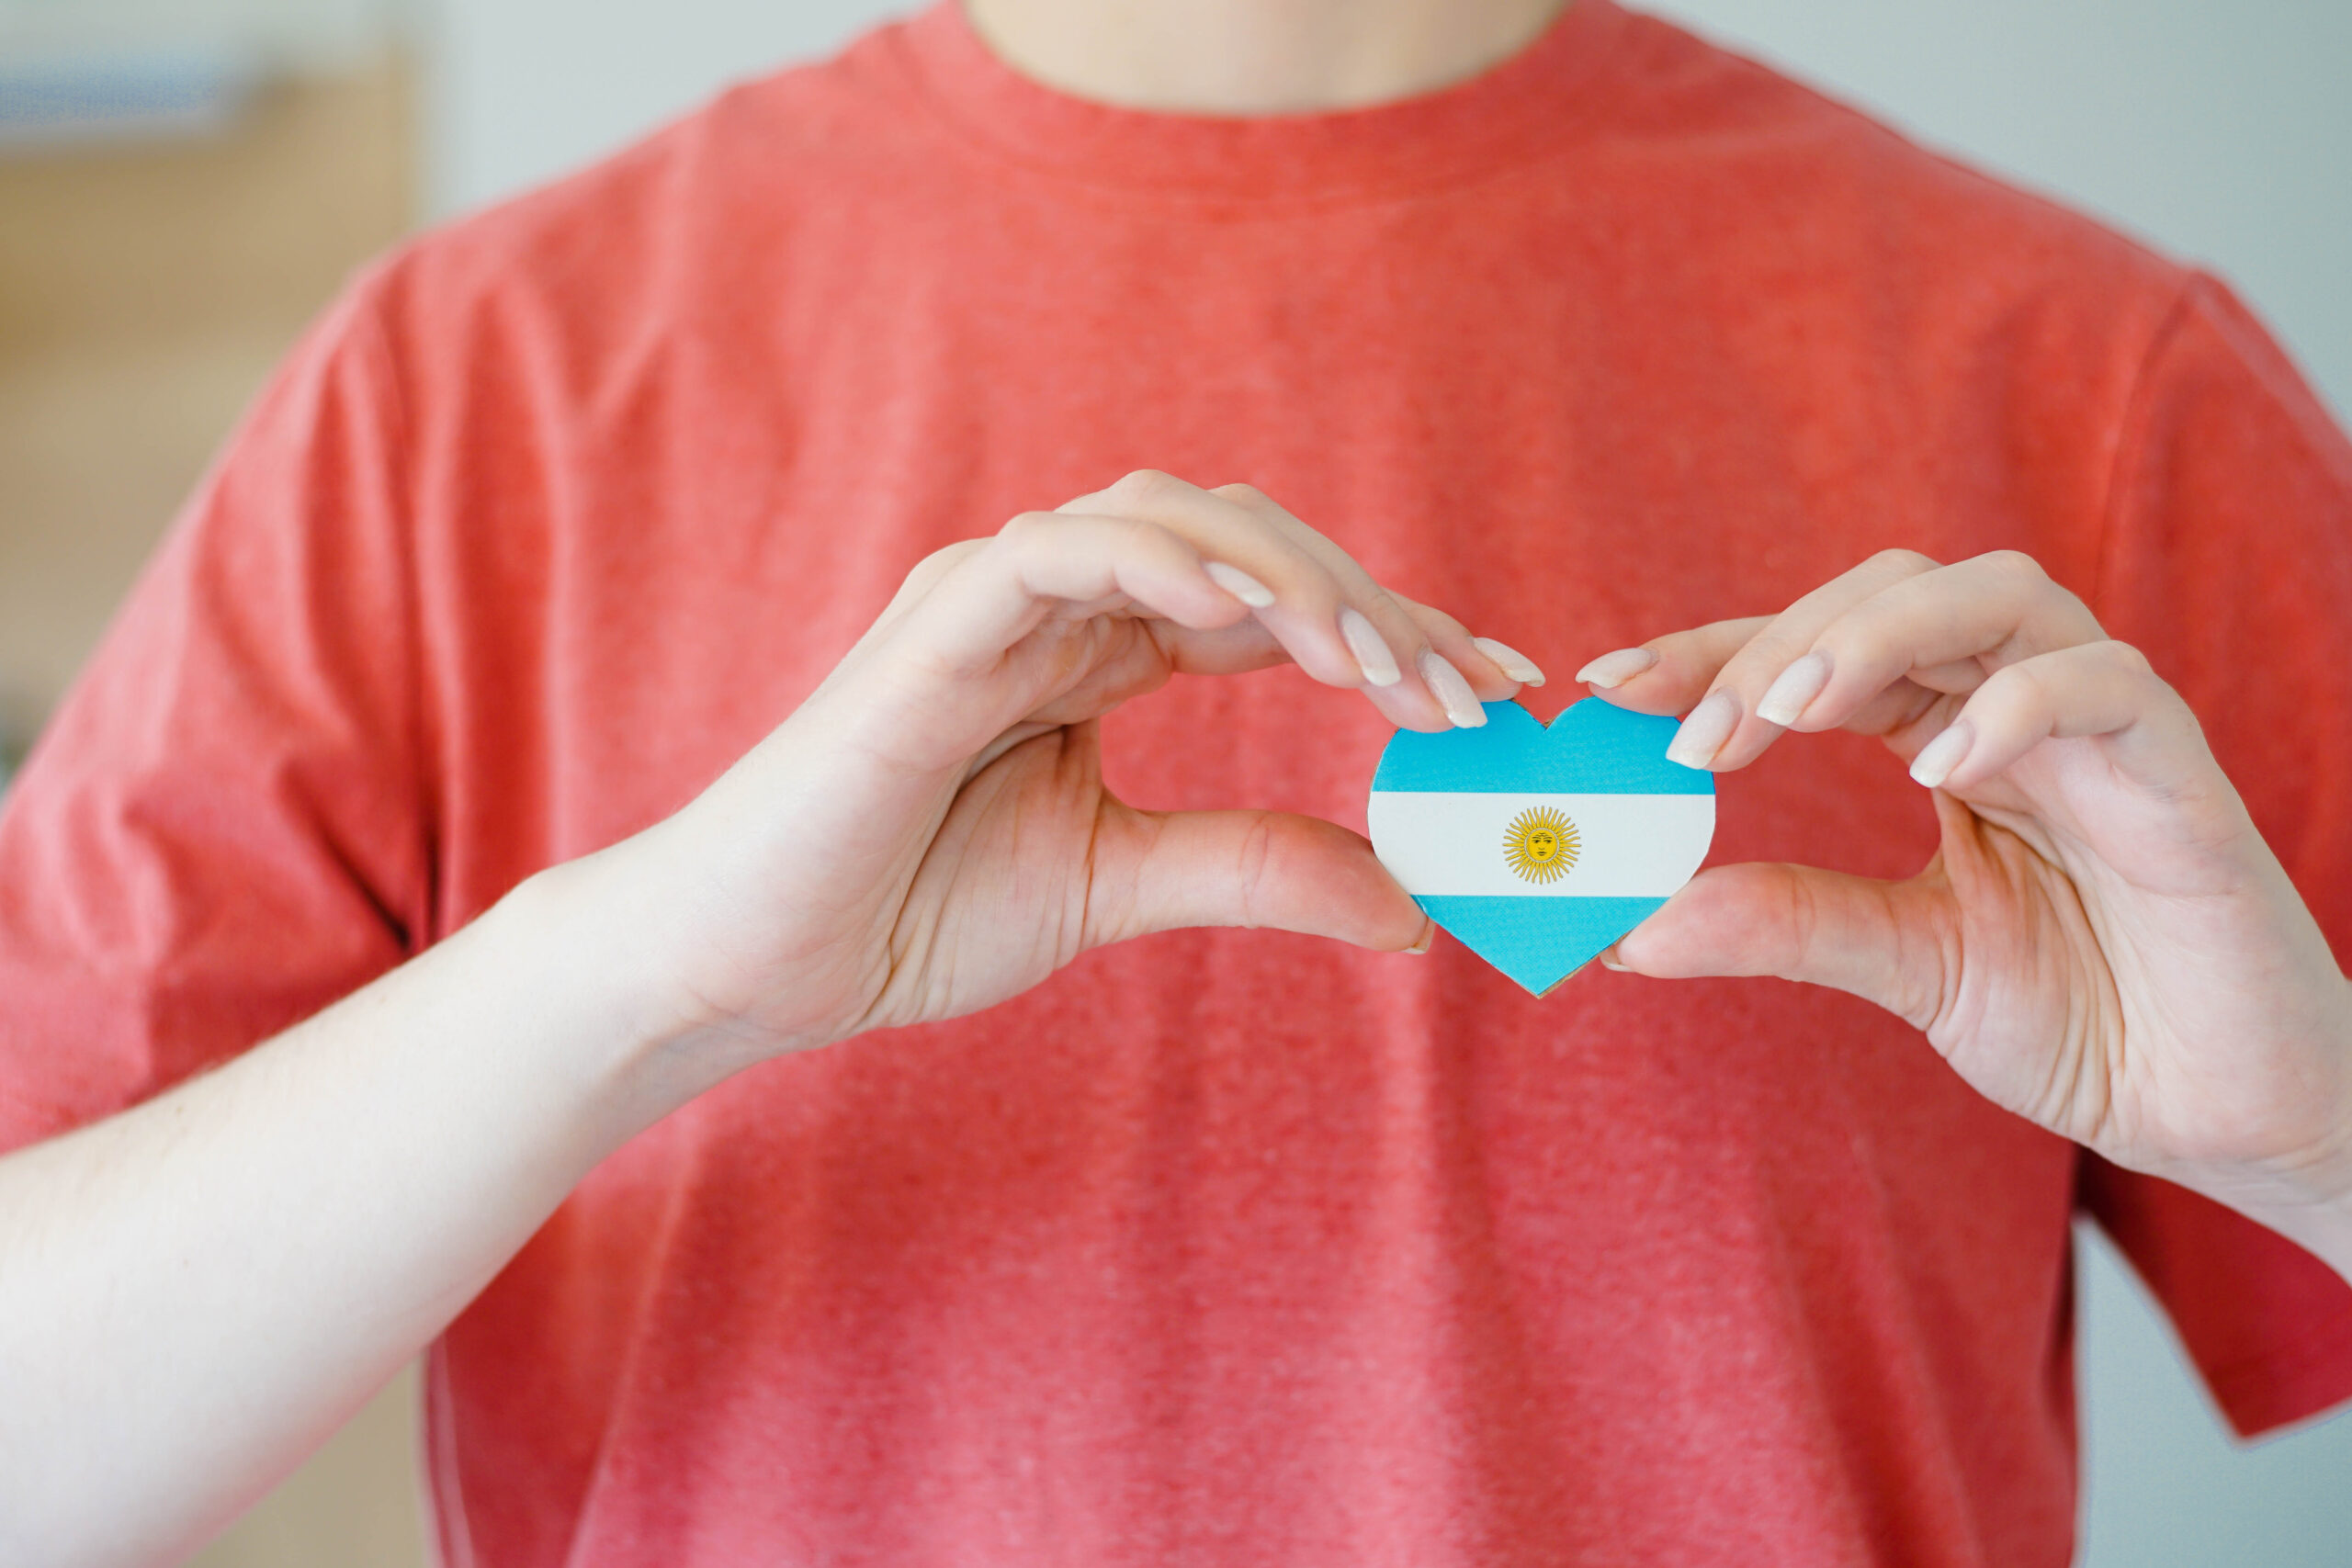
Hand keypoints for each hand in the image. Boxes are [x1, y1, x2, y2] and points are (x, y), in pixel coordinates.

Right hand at [588, 470, 1539, 1075]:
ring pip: (1176, 520)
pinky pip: (1066, 550)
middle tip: (1468, 697)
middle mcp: (1062, 601)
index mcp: (1101, 649)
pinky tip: (1256, 617)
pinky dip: (1163, 560)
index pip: (1274, 609)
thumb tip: (1415, 904)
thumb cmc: (907, 910)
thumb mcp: (1118, 883)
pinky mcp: (939, 620)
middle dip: (1372, 609)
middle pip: (1251, 546)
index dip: (1391, 637)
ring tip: (1387, 669)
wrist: (754, 962)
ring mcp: (998, 595)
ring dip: (1296, 581)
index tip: (1498, 696)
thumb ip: (1255, 869)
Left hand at [1578, 549, 2351, 1254]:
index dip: (1710, 653)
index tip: (1603, 688)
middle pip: (1893, 590)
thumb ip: (1787, 925)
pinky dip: (2019, 707)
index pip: (1819, 650)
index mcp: (1950, 736)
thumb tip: (1628, 927)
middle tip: (1687, 733)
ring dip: (1877, 636)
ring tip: (1786, 714)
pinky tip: (1941, 770)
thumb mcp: (1911, 965)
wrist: (2232, 1114)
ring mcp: (2108, 729)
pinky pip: (2109, 688)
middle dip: (1775, 642)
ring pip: (2000, 596)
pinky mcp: (2184, 777)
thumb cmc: (2090, 1020)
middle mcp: (2021, 708)